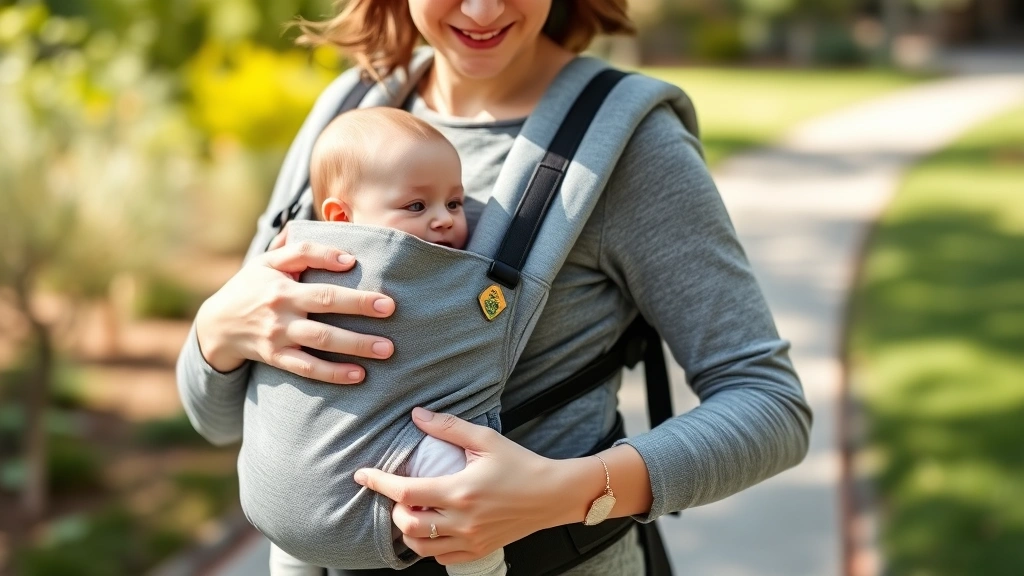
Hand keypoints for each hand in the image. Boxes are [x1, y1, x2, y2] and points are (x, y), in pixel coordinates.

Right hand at [195, 225, 395, 382]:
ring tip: (386, 348)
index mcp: (281, 280)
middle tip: (391, 308)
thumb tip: (345, 255)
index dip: (330, 259)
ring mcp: (279, 335)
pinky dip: (333, 372)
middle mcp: (281, 307)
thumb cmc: (253, 287)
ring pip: (321, 340)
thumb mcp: (267, 262)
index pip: (307, 261)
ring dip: (355, 344)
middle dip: (359, 305)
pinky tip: (359, 375)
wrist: (217, 325)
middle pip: (324, 304)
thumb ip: (302, 249)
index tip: (358, 263)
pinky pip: (308, 368)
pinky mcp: (277, 358)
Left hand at [354, 408, 595, 564]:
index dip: (379, 482)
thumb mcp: (486, 439)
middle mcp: (462, 519)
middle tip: (399, 493)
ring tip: (412, 512)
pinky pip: (441, 557)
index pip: (406, 491)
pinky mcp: (478, 551)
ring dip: (408, 530)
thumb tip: (416, 415)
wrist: (553, 495)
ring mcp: (470, 539)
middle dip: (394, 509)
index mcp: (460, 490)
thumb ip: (448, 427)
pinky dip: (428, 545)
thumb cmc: (520, 464)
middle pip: (407, 524)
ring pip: (420, 546)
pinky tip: (432, 528)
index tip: (362, 475)